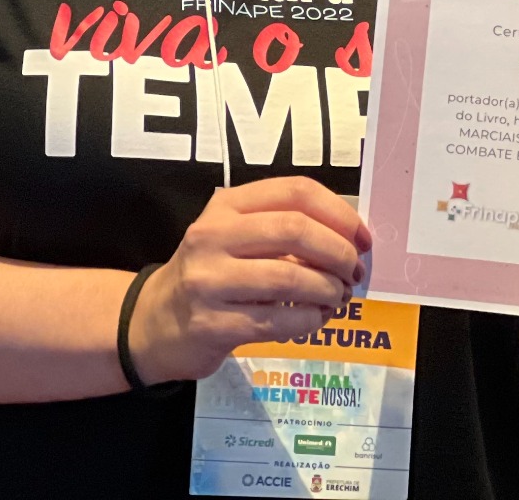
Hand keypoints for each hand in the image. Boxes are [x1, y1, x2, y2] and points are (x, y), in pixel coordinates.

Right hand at [128, 177, 372, 383]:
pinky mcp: (212, 326)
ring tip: (338, 297)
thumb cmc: (211, 273)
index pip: (295, 191)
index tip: (362, 237)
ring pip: (290, 279)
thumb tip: (351, 237)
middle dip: (338, 252)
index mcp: (226, 205)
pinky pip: (278, 321)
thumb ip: (283, 225)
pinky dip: (310, 320)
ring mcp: (209, 282)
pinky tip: (316, 319)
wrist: (155, 322)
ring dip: (328, 290)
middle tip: (354, 271)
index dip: (339, 212)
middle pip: (295, 231)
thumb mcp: (235, 234)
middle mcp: (213, 237)